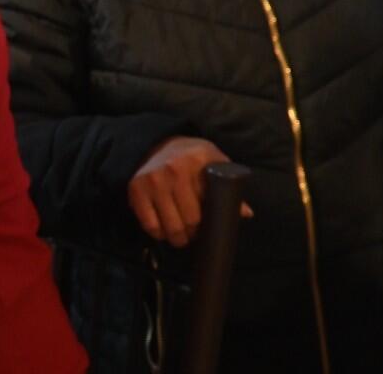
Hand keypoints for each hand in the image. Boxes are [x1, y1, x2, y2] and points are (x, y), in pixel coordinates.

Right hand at [127, 137, 251, 247]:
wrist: (159, 143)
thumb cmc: (193, 156)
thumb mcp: (215, 161)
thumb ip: (230, 185)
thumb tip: (246, 214)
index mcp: (200, 160)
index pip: (209, 202)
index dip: (210, 221)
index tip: (209, 227)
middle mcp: (174, 170)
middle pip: (188, 219)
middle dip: (193, 233)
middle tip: (195, 235)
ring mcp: (153, 180)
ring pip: (169, 225)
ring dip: (177, 238)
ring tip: (182, 238)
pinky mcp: (136, 190)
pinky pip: (149, 224)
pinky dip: (159, 234)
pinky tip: (165, 233)